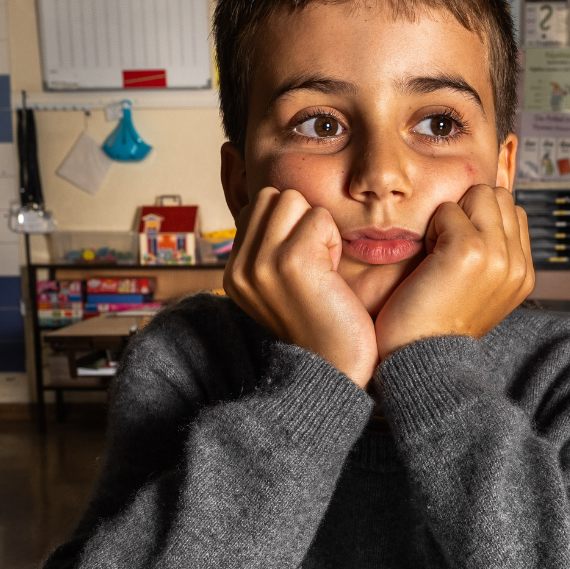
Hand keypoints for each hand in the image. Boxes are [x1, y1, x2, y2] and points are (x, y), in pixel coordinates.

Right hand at [224, 187, 378, 386]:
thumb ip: (269, 250)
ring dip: (317, 227)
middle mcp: (240, 268)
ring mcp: (262, 264)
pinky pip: (318, 217)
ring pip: (292, 199)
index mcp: (234, 274)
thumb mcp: (279, 288)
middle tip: (314, 262)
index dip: (287, 225)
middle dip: (300, 218)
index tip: (301, 265)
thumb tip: (282, 204)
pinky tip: (331, 276)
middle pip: (271, 196)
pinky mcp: (291, 262)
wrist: (335, 372)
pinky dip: (333, 240)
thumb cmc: (321, 327)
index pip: (256, 208)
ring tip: (321, 267)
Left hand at [373, 185, 533, 359]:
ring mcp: (497, 255)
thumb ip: (492, 257)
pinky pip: (448, 209)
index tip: (460, 254)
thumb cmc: (434, 325)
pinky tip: (429, 260)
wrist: (419, 358)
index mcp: (523, 275)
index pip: (514, 213)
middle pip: (499, 196)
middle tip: (447, 250)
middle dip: (470, 212)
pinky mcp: (469, 250)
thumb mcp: (479, 293)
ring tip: (440, 253)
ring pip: (479, 194)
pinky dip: (432, 228)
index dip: (482, 221)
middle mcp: (517, 264)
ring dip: (452, 216)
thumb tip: (482, 214)